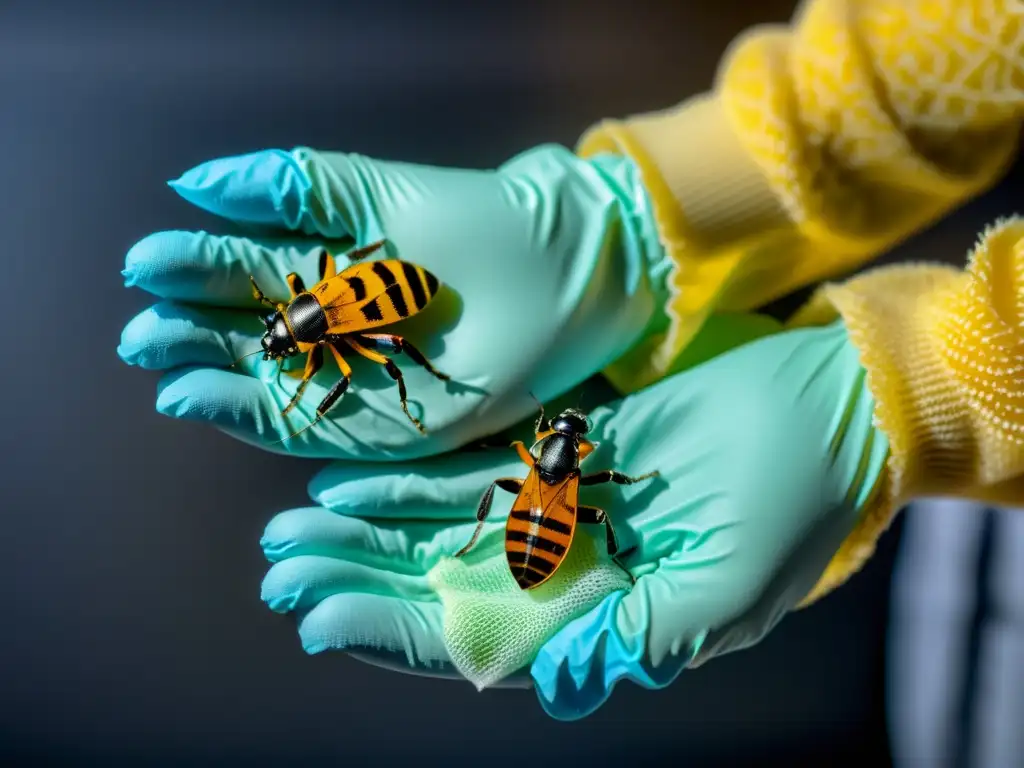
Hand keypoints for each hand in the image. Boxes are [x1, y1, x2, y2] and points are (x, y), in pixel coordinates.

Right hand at [117, 144, 667, 459]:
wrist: (565, 271)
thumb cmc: (478, 223)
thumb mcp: (377, 197)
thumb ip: (293, 188)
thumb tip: (193, 181)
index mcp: (327, 271)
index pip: (245, 271)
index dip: (194, 269)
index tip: (147, 265)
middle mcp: (332, 332)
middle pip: (244, 336)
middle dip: (189, 334)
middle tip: (143, 331)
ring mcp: (356, 383)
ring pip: (267, 386)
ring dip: (211, 379)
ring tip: (164, 366)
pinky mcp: (385, 428)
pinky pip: (312, 427)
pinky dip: (259, 417)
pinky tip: (213, 397)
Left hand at [258, 319, 888, 718]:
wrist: (829, 411)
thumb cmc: (795, 502)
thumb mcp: (730, 590)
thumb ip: (640, 640)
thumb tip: (561, 682)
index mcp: (603, 621)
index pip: (478, 639)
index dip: (396, 633)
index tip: (317, 618)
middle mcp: (568, 575)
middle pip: (440, 589)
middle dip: (358, 584)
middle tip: (278, 572)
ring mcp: (560, 515)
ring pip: (440, 535)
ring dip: (367, 535)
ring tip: (289, 532)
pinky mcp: (563, 458)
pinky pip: (472, 475)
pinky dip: (411, 483)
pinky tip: (349, 484)